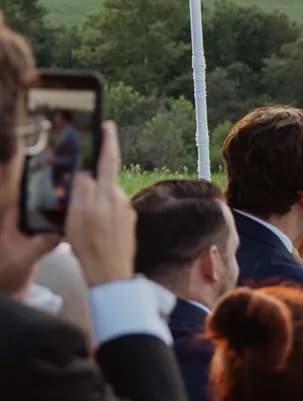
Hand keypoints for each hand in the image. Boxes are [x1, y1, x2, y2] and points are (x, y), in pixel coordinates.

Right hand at [65, 123, 134, 287]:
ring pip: (106, 198)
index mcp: (108, 194)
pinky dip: (100, 216)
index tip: (108, 125)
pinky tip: (94, 232)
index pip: (110, 160)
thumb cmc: (91, 248)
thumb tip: (86, 173)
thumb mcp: (77, 216)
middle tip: (78, 204)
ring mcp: (126, 213)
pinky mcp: (127, 224)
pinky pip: (111, 212)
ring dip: (95, 205)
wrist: (111, 275)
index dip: (109, 141)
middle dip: (92, 185)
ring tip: (84, 226)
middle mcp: (121, 200)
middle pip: (104, 181)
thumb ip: (82, 190)